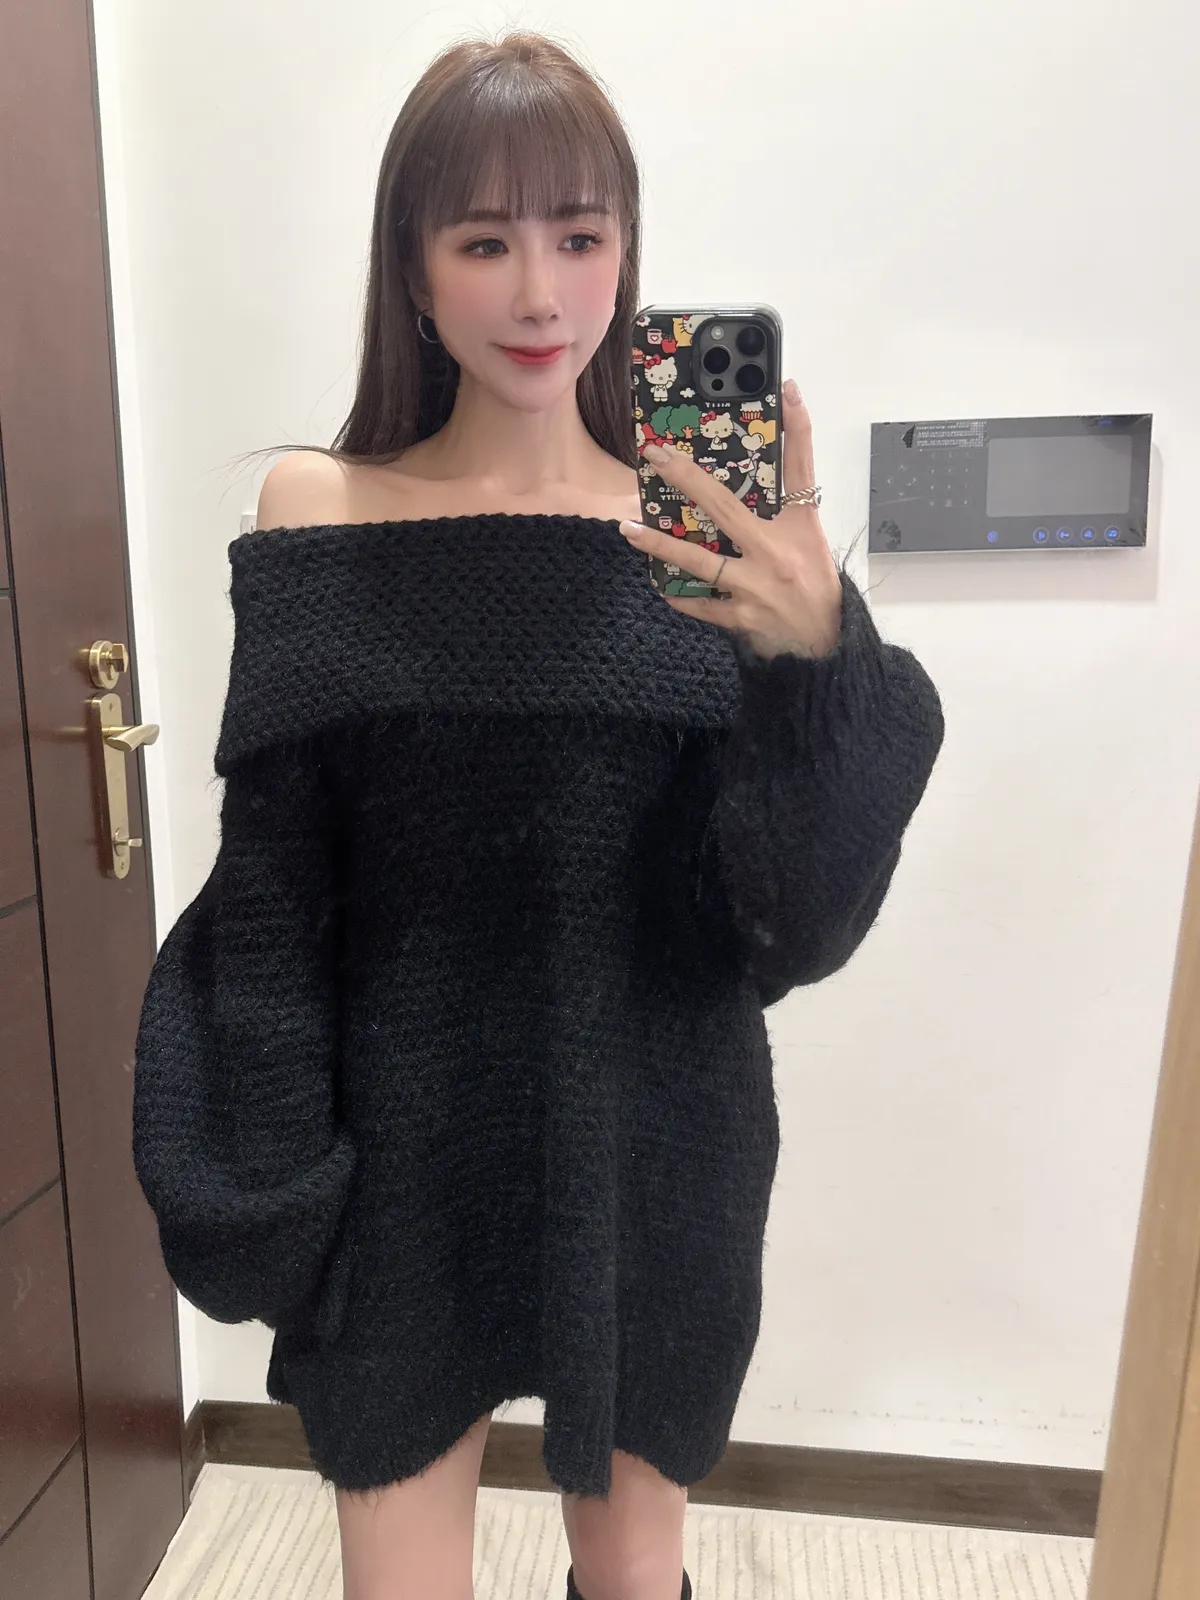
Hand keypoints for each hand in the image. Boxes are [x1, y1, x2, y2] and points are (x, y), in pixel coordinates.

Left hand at [620, 379, 842, 659]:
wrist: (825, 646)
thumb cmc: (816, 587)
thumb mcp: (810, 539)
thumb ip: (789, 505)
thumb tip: (760, 470)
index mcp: (800, 528)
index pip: (800, 468)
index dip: (797, 427)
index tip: (785, 389)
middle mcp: (776, 553)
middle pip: (725, 506)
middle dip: (686, 478)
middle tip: (654, 455)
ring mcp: (756, 587)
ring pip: (700, 561)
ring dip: (661, 544)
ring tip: (628, 529)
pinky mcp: (741, 617)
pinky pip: (701, 605)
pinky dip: (680, 596)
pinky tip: (659, 585)